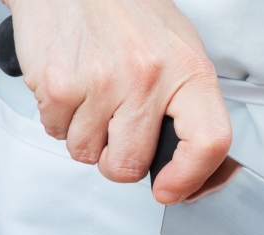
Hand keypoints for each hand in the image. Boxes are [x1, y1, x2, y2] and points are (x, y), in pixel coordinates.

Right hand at [3, 0, 230, 203]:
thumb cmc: (129, 12)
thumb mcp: (180, 49)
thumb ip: (188, 104)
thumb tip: (189, 160)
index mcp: (188, 71)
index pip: (208, 141)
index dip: (190, 177)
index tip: (170, 188)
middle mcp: (147, 78)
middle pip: (130, 165)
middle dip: (119, 158)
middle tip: (117, 129)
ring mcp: (101, 83)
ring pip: (87, 154)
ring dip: (87, 136)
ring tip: (94, 95)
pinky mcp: (58, 85)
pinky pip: (56, 132)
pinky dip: (61, 118)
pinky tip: (73, 85)